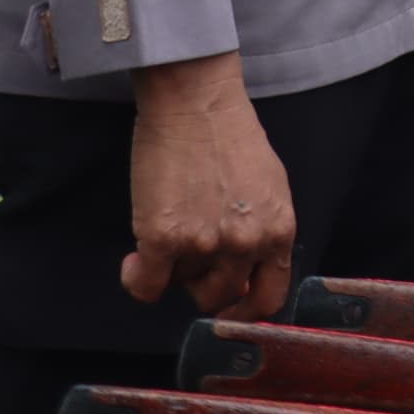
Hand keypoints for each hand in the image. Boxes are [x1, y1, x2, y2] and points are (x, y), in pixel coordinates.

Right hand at [122, 54, 294, 320]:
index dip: (246, 310)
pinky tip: (134, 260)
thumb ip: (264, 229)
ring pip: (182, 288)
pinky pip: (145, 287)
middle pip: (221, 297)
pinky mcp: (161, 239)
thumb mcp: (269, 187)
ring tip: (170, 235)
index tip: (229, 307)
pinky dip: (136, 279)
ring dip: (173, 271)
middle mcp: (245, 244)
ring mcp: (203, 244)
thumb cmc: (232, 136)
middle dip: (204, 282)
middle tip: (192, 254)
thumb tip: (248, 267)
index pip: (269, 298)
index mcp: (279, 231)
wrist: (197, 103)